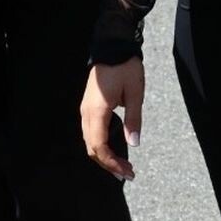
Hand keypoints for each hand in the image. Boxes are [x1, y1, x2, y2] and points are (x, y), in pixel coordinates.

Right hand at [80, 58, 144, 181]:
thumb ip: (133, 119)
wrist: (112, 46)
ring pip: (90, 141)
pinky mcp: (89, 107)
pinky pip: (91, 133)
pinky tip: (114, 150)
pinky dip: (101, 145)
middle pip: (92, 148)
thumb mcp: (135, 93)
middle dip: (109, 164)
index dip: (111, 162)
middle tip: (128, 174)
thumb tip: (134, 143)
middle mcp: (86, 112)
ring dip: (105, 156)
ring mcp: (85, 110)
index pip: (99, 146)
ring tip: (123, 166)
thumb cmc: (125, 67)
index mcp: (97, 110)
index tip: (126, 171)